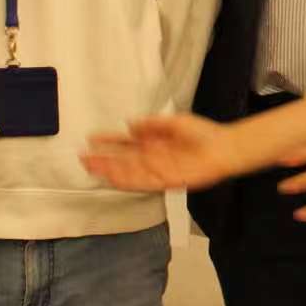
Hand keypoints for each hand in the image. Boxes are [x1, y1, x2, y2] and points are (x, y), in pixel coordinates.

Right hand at [81, 114, 246, 190]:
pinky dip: (126, 180)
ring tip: (92, 167)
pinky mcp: (165, 182)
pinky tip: (113, 177)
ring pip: (127, 173)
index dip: (109, 141)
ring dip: (110, 170)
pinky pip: (141, 183)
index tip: (91, 138)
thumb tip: (130, 124)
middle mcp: (151, 158)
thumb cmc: (202, 133)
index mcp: (152, 143)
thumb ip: (152, 125)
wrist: (222, 148)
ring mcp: (157, 171)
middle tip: (82, 156)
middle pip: (122, 160)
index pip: (125, 143)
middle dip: (103, 159)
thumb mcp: (174, 122)